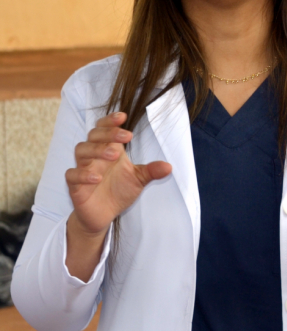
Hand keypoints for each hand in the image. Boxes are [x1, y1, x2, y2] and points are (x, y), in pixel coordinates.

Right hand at [67, 112, 172, 234]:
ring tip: (114, 154)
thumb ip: (151, 171)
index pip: (105, 128)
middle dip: (108, 133)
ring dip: (97, 150)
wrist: (104, 214)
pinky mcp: (75, 185)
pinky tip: (97, 177)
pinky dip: (83, 174)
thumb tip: (169, 167)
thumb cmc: (119, 190)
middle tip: (125, 136)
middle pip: (93, 136)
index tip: (123, 116)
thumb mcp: (139, 179)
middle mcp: (94, 156)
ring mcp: (83, 169)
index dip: (110, 121)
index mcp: (109, 149)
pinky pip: (72, 175)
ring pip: (81, 151)